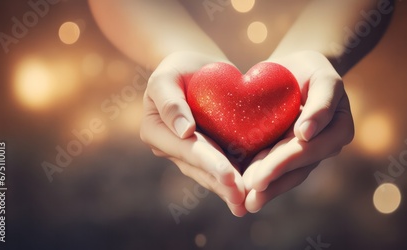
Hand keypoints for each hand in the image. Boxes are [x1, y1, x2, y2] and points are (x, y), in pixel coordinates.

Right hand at [140, 51, 246, 216]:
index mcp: (157, 131)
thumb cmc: (178, 68)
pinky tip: (250, 195)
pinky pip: (221, 168)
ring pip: (209, 175)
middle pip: (199, 168)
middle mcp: (171, 148)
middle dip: (221, 184)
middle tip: (242, 198)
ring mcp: (189, 154)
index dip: (209, 163)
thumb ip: (169, 101)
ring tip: (246, 204)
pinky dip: (235, 180)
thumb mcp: (166, 75)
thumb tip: (184, 131)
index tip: (230, 176)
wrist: (196, 70)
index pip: (187, 149)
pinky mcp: (208, 152)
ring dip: (227, 190)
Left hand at [243, 51, 354, 212]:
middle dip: (272, 181)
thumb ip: (322, 103)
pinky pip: (276, 168)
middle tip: (247, 194)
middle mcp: (324, 146)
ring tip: (246, 202)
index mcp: (338, 130)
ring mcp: (307, 153)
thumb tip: (307, 135)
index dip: (284, 163)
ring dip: (267, 189)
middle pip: (297, 168)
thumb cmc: (311, 69)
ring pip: (287, 175)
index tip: (261, 175)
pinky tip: (243, 192)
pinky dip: (261, 179)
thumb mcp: (323, 76)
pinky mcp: (288, 153)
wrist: (294, 71)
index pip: (308, 150)